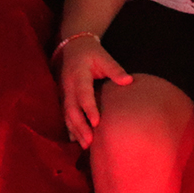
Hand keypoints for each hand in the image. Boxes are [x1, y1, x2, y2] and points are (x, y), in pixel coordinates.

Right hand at [56, 34, 130, 148]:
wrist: (72, 47)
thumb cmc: (91, 53)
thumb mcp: (103, 57)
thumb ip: (115, 69)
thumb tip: (128, 81)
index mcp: (78, 75)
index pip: (83, 94)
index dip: (89, 109)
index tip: (97, 122)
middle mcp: (68, 86)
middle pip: (72, 109)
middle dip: (80, 126)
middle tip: (90, 142)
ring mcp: (64, 92)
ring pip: (67, 114)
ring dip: (75, 130)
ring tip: (85, 145)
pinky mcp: (64, 97)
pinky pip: (65, 114)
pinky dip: (70, 127)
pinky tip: (76, 140)